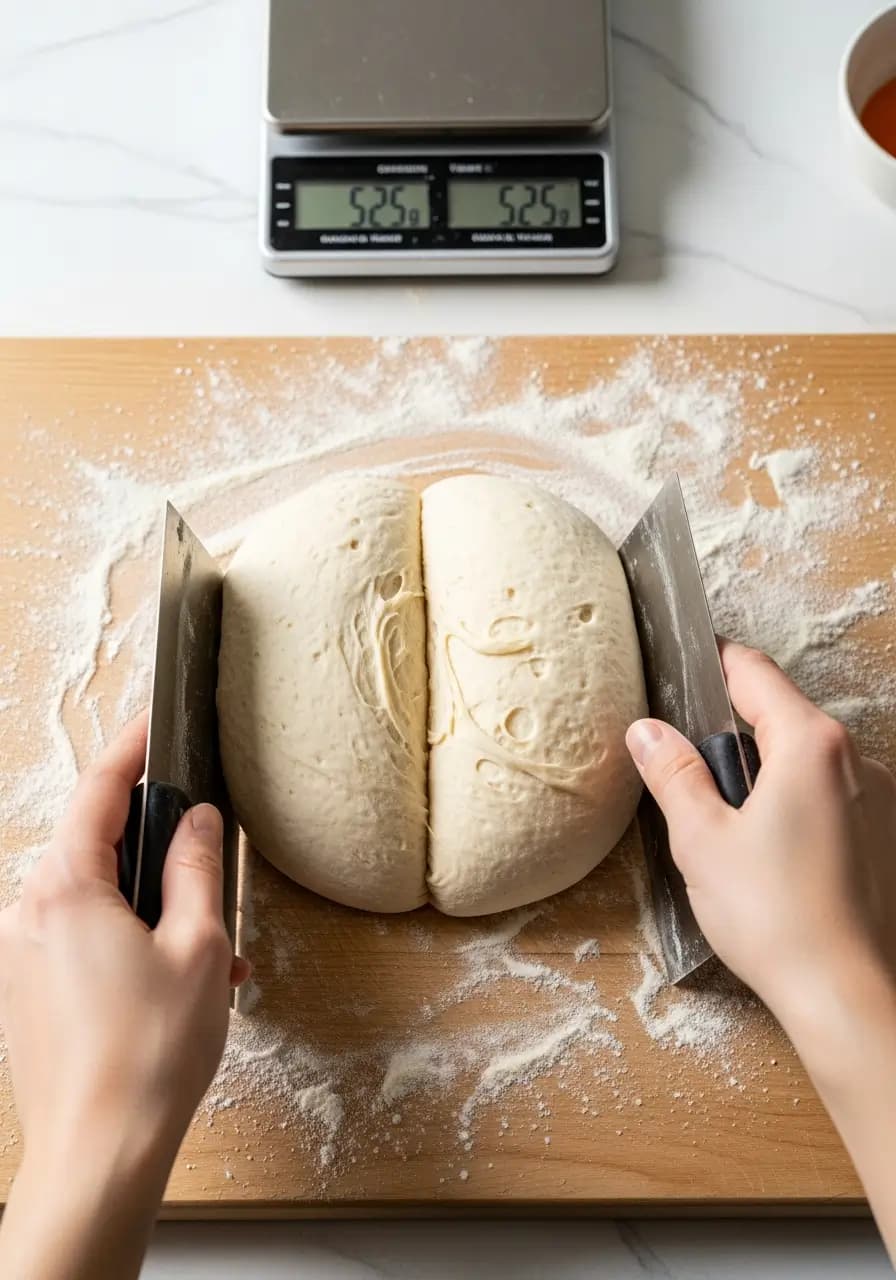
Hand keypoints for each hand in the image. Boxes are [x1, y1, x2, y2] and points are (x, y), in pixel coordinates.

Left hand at [0, 712, 248, 1278]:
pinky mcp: (25, 991)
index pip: (100, 791)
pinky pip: (79, 939)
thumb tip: (198, 819)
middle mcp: (28, 914)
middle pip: (95, 845)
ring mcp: (20, 955)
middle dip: (156, 850)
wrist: (99, 1156)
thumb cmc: (148, 1056)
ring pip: (94, 898)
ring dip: (150, 909)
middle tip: (206, 861)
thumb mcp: (198, 945)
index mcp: (66, 890)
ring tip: (208, 953)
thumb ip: (195, 868)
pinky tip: (174, 982)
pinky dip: (127, 943)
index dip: (131, 749)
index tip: (152, 720)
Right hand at [625, 640, 895, 1021]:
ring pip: (804, 758)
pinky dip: (791, 803)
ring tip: (724, 823)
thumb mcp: (700, 838)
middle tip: (687, 763)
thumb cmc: (775, 917)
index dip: (712, 662)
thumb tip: (647, 731)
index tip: (683, 662)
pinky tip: (765, 853)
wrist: (843, 993)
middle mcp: (855, 760)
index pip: (753, 672)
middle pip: (781, 714)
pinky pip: (826, 795)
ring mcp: (876, 798)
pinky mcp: (881, 835)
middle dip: (732, 728)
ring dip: (763, 770)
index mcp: (810, 744)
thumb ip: (673, 774)